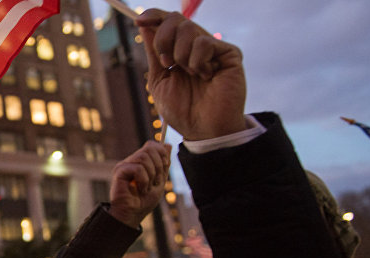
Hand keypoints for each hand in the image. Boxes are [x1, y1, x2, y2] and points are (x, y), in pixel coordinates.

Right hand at [108, 141, 171, 227]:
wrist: (133, 214)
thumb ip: (164, 164)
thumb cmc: (144, 201)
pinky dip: (144, 180)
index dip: (162, 154)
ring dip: (151, 175)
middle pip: (149, 148)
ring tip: (147, 187)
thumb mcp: (160, 180)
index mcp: (139, 162)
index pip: (152, 145)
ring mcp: (124, 166)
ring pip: (144, 157)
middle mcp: (130, 161)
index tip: (165, 168)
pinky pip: (138, 168)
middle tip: (155, 181)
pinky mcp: (119, 172)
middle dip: (159, 166)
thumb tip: (168, 144)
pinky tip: (140, 189)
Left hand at [136, 9, 246, 139]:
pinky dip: (198, 62)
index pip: (168, 22)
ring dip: (181, 55)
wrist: (202, 129)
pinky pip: (205, 42)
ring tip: (191, 75)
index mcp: (179, 50)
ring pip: (188, 29)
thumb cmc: (182, 110)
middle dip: (163, 39)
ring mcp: (213, 48)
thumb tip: (144, 26)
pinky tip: (206, 76)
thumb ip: (154, 53)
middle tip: (167, 62)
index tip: (140, 21)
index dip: (154, 16)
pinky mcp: (229, 53)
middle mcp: (196, 45)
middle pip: (176, 19)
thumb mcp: (159, 80)